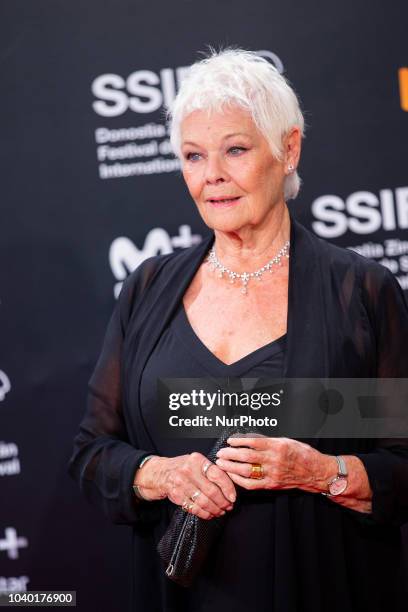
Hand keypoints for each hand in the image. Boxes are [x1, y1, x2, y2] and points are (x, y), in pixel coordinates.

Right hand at [134, 453, 236, 518]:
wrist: (161, 472)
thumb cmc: (183, 467)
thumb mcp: (196, 462)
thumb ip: (211, 470)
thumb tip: (231, 485)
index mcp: (197, 460)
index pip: (217, 474)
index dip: (228, 488)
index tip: (233, 497)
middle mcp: (188, 471)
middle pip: (212, 491)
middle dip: (223, 502)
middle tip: (229, 506)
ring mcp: (181, 484)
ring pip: (204, 501)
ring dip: (215, 509)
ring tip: (221, 511)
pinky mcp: (176, 496)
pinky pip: (194, 508)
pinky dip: (204, 513)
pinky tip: (210, 513)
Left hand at [215, 436, 336, 492]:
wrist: (316, 472)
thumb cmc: (302, 454)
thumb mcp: (285, 440)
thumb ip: (267, 440)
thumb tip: (248, 439)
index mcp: (277, 446)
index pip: (252, 442)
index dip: (238, 441)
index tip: (229, 441)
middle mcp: (274, 460)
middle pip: (246, 456)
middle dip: (230, 454)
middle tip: (221, 452)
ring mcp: (272, 473)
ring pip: (247, 470)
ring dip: (231, 467)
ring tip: (222, 463)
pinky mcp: (272, 484)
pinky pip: (252, 484)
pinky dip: (239, 480)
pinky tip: (232, 476)